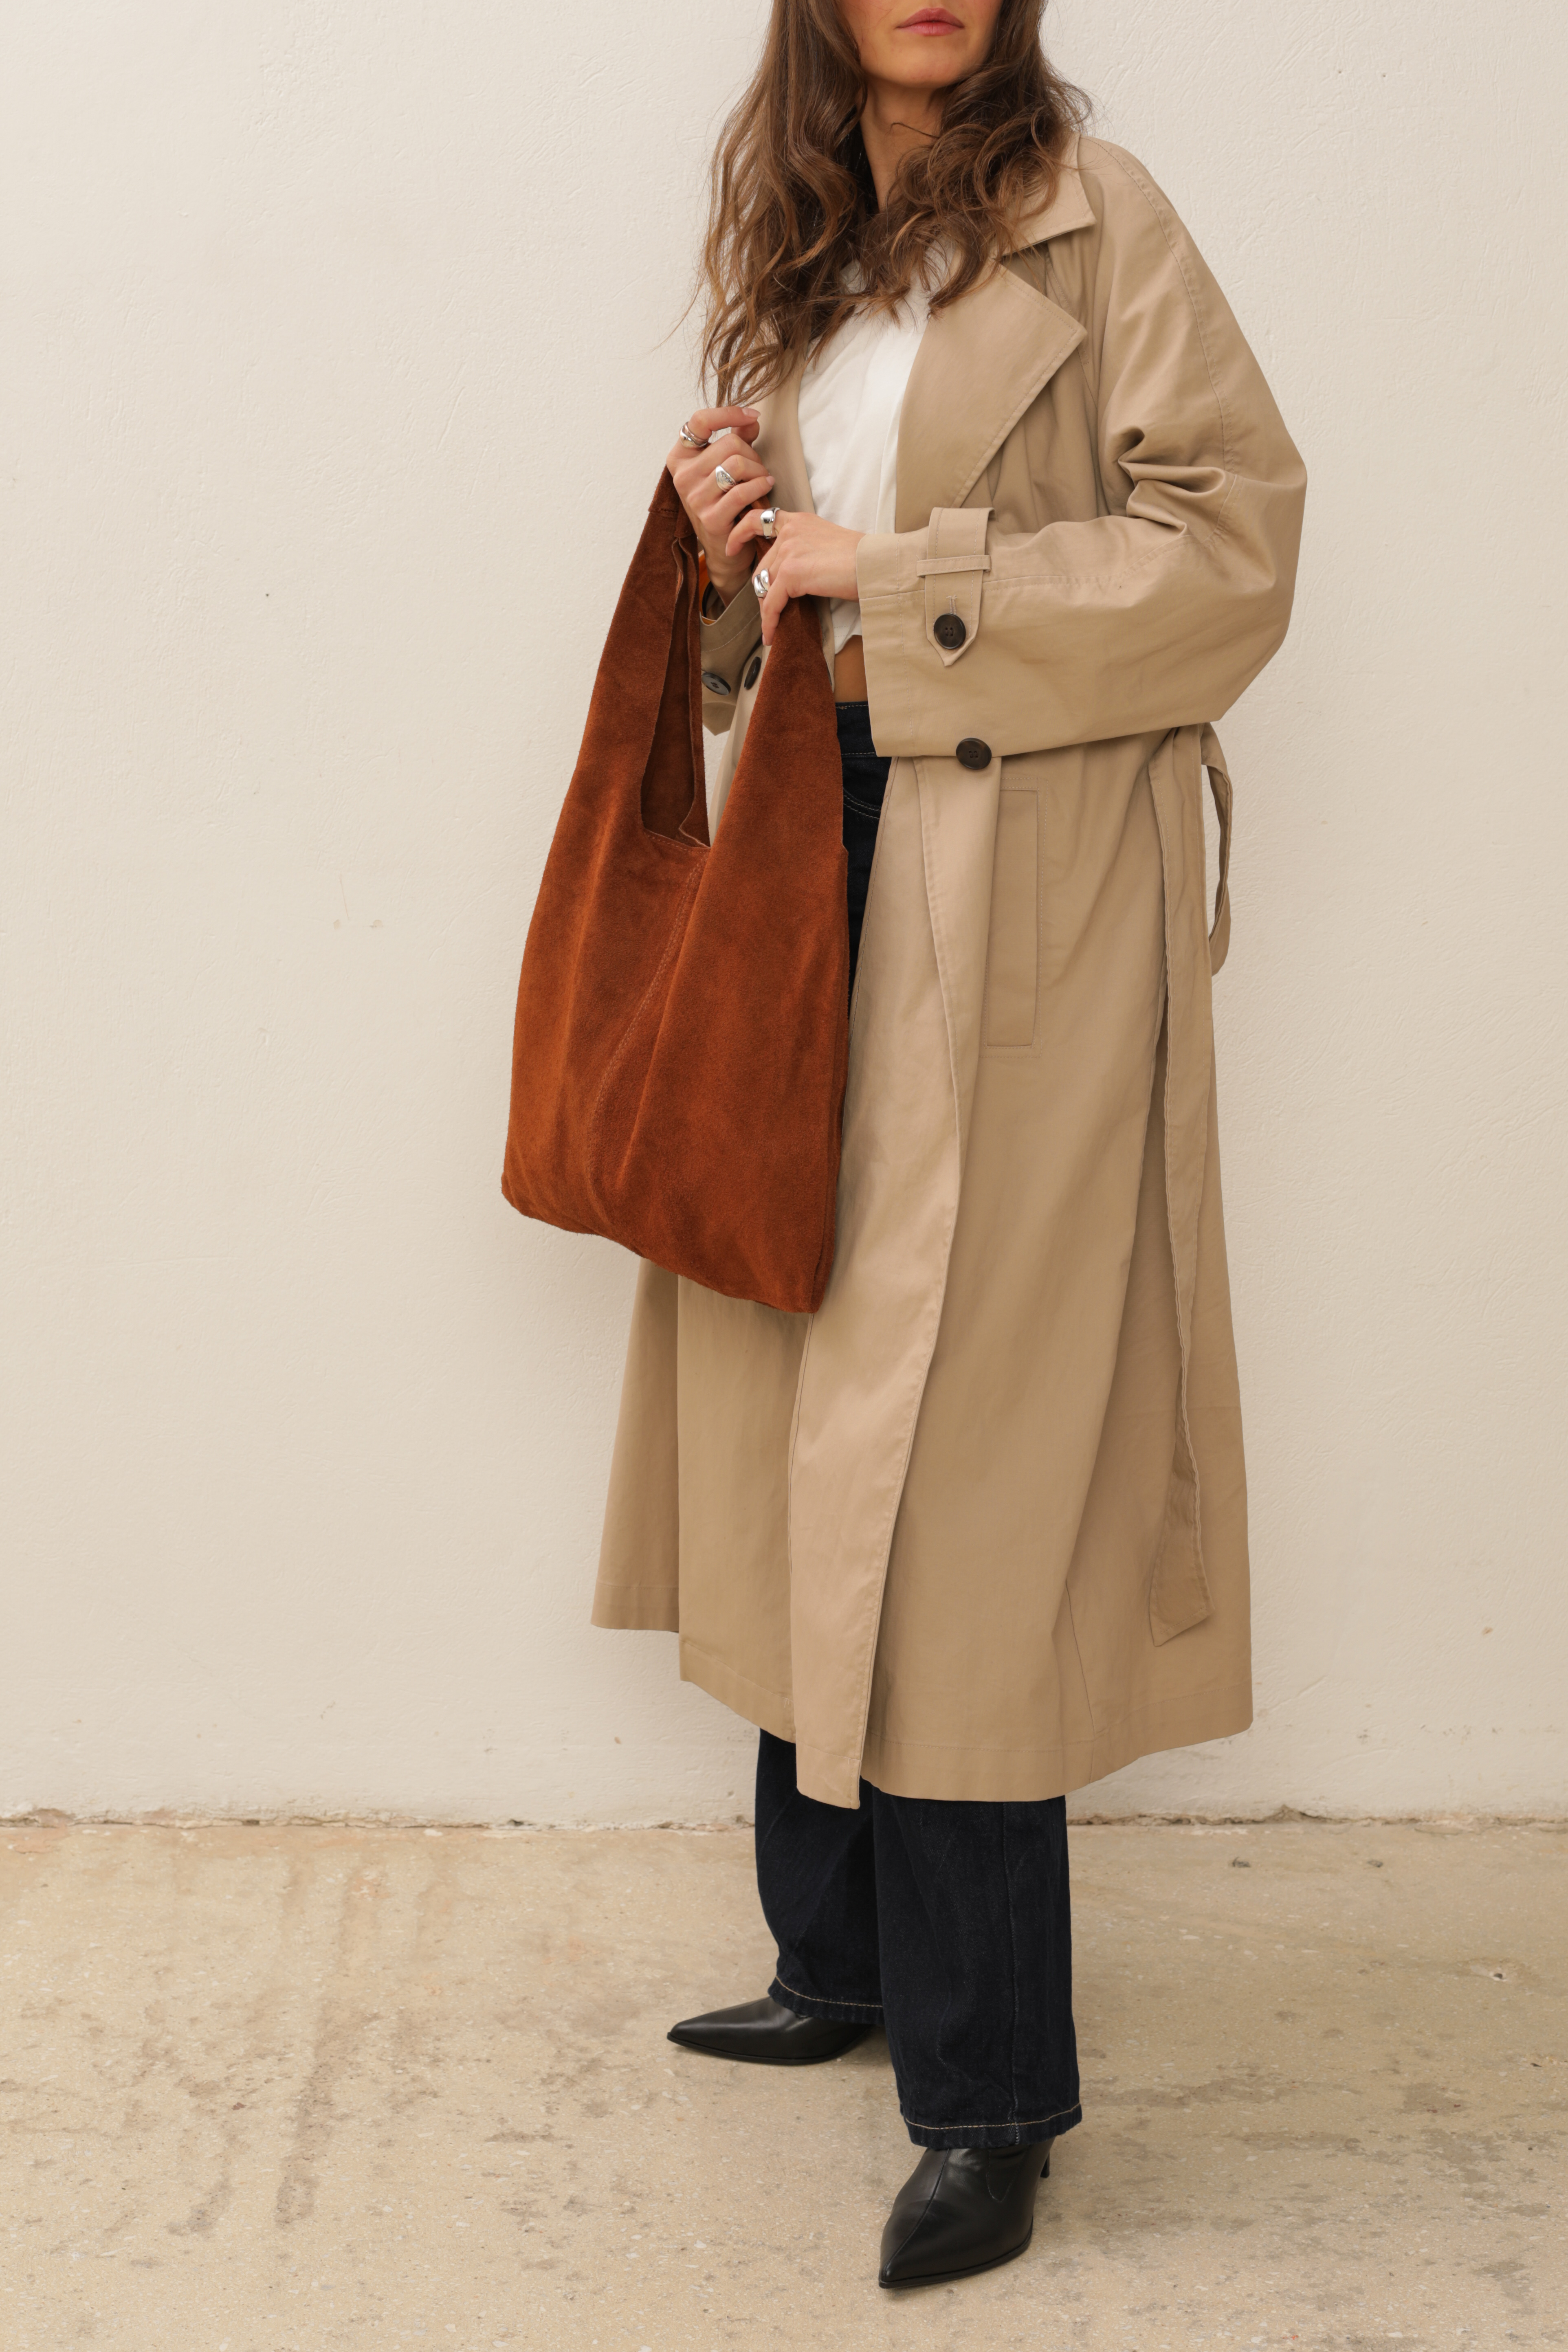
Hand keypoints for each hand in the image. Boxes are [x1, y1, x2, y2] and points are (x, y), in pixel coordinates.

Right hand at [666, 406, 772, 603]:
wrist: (724, 548)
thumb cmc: (726, 502)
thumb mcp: (725, 466)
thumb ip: (737, 439)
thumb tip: (752, 418)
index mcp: (680, 457)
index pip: (700, 420)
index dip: (729, 413)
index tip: (752, 416)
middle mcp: (682, 476)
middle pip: (729, 444)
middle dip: (753, 454)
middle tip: (759, 469)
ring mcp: (694, 499)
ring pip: (737, 465)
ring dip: (759, 472)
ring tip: (763, 481)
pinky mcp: (710, 519)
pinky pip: (742, 492)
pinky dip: (760, 487)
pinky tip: (766, 489)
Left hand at [727, 505, 864, 645]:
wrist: (875, 565)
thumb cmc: (861, 559)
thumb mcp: (827, 543)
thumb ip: (806, 550)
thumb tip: (793, 576)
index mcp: (799, 521)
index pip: (760, 519)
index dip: (741, 532)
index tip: (733, 546)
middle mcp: (790, 532)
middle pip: (763, 565)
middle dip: (762, 590)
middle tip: (767, 609)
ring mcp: (789, 551)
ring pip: (765, 585)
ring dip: (767, 609)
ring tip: (772, 626)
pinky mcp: (791, 573)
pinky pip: (770, 603)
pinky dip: (768, 621)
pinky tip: (771, 635)